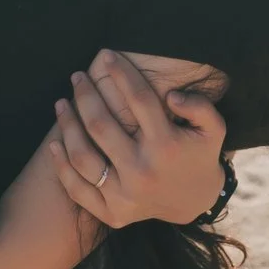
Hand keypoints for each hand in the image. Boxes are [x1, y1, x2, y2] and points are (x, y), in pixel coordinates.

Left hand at [48, 51, 227, 227]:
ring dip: (66, 126)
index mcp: (166, 146)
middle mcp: (143, 171)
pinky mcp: (112, 213)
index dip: (121, 74)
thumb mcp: (213, 129)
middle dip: (85, 95)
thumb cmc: (198, 154)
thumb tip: (171, 95)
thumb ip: (200, 106)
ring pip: (82, 156)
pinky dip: (61, 166)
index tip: (107, 55)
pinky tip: (54, 144)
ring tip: (61, 103)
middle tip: (77, 77)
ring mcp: (125, 195)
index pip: (138, 100)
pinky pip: (77, 189)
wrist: (194, 201)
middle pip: (101, 125)